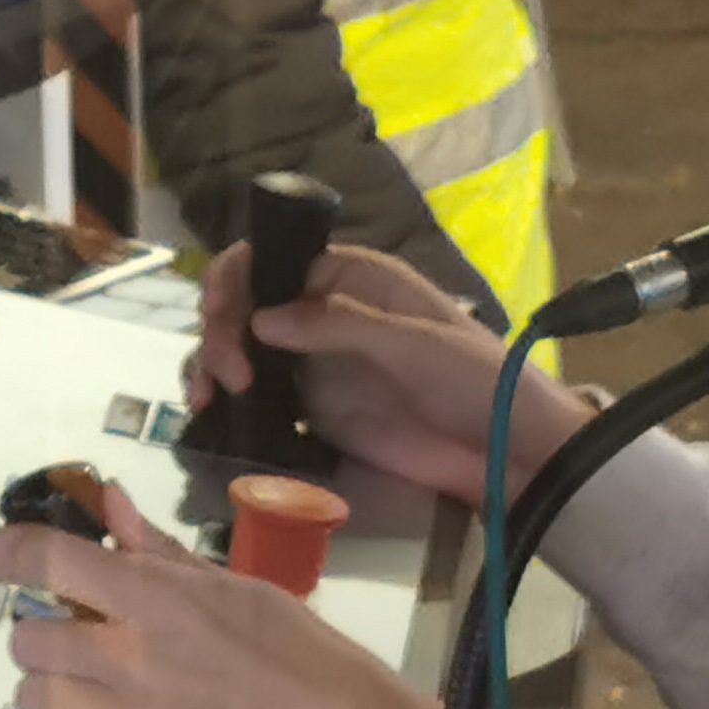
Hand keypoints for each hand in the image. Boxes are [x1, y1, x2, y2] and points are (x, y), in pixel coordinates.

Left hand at [0, 481, 439, 708]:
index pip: (48, 559)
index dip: (6, 553)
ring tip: (97, 700)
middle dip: (50, 640)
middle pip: (30, 638)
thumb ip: (162, 553)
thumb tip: (110, 503)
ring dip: (54, 695)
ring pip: (32, 699)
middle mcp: (129, 658)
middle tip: (88, 650)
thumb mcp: (241, 590)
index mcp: (158, 599)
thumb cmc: (310, 663)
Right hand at [192, 240, 589, 504]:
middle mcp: (323, 311)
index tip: (218, 311)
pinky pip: (255, 394)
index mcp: (352, 277)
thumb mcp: (412, 343)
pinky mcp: (310, 407)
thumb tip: (261, 319)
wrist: (499, 449)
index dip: (236, 277)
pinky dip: (225, 397)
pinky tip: (212, 410)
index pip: (276, 258)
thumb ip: (337, 326)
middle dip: (221, 329)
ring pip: (242, 346)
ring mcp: (313, 360)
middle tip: (229, 375)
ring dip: (213, 361)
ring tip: (210, 395)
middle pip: (247, 303)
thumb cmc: (471, 378)